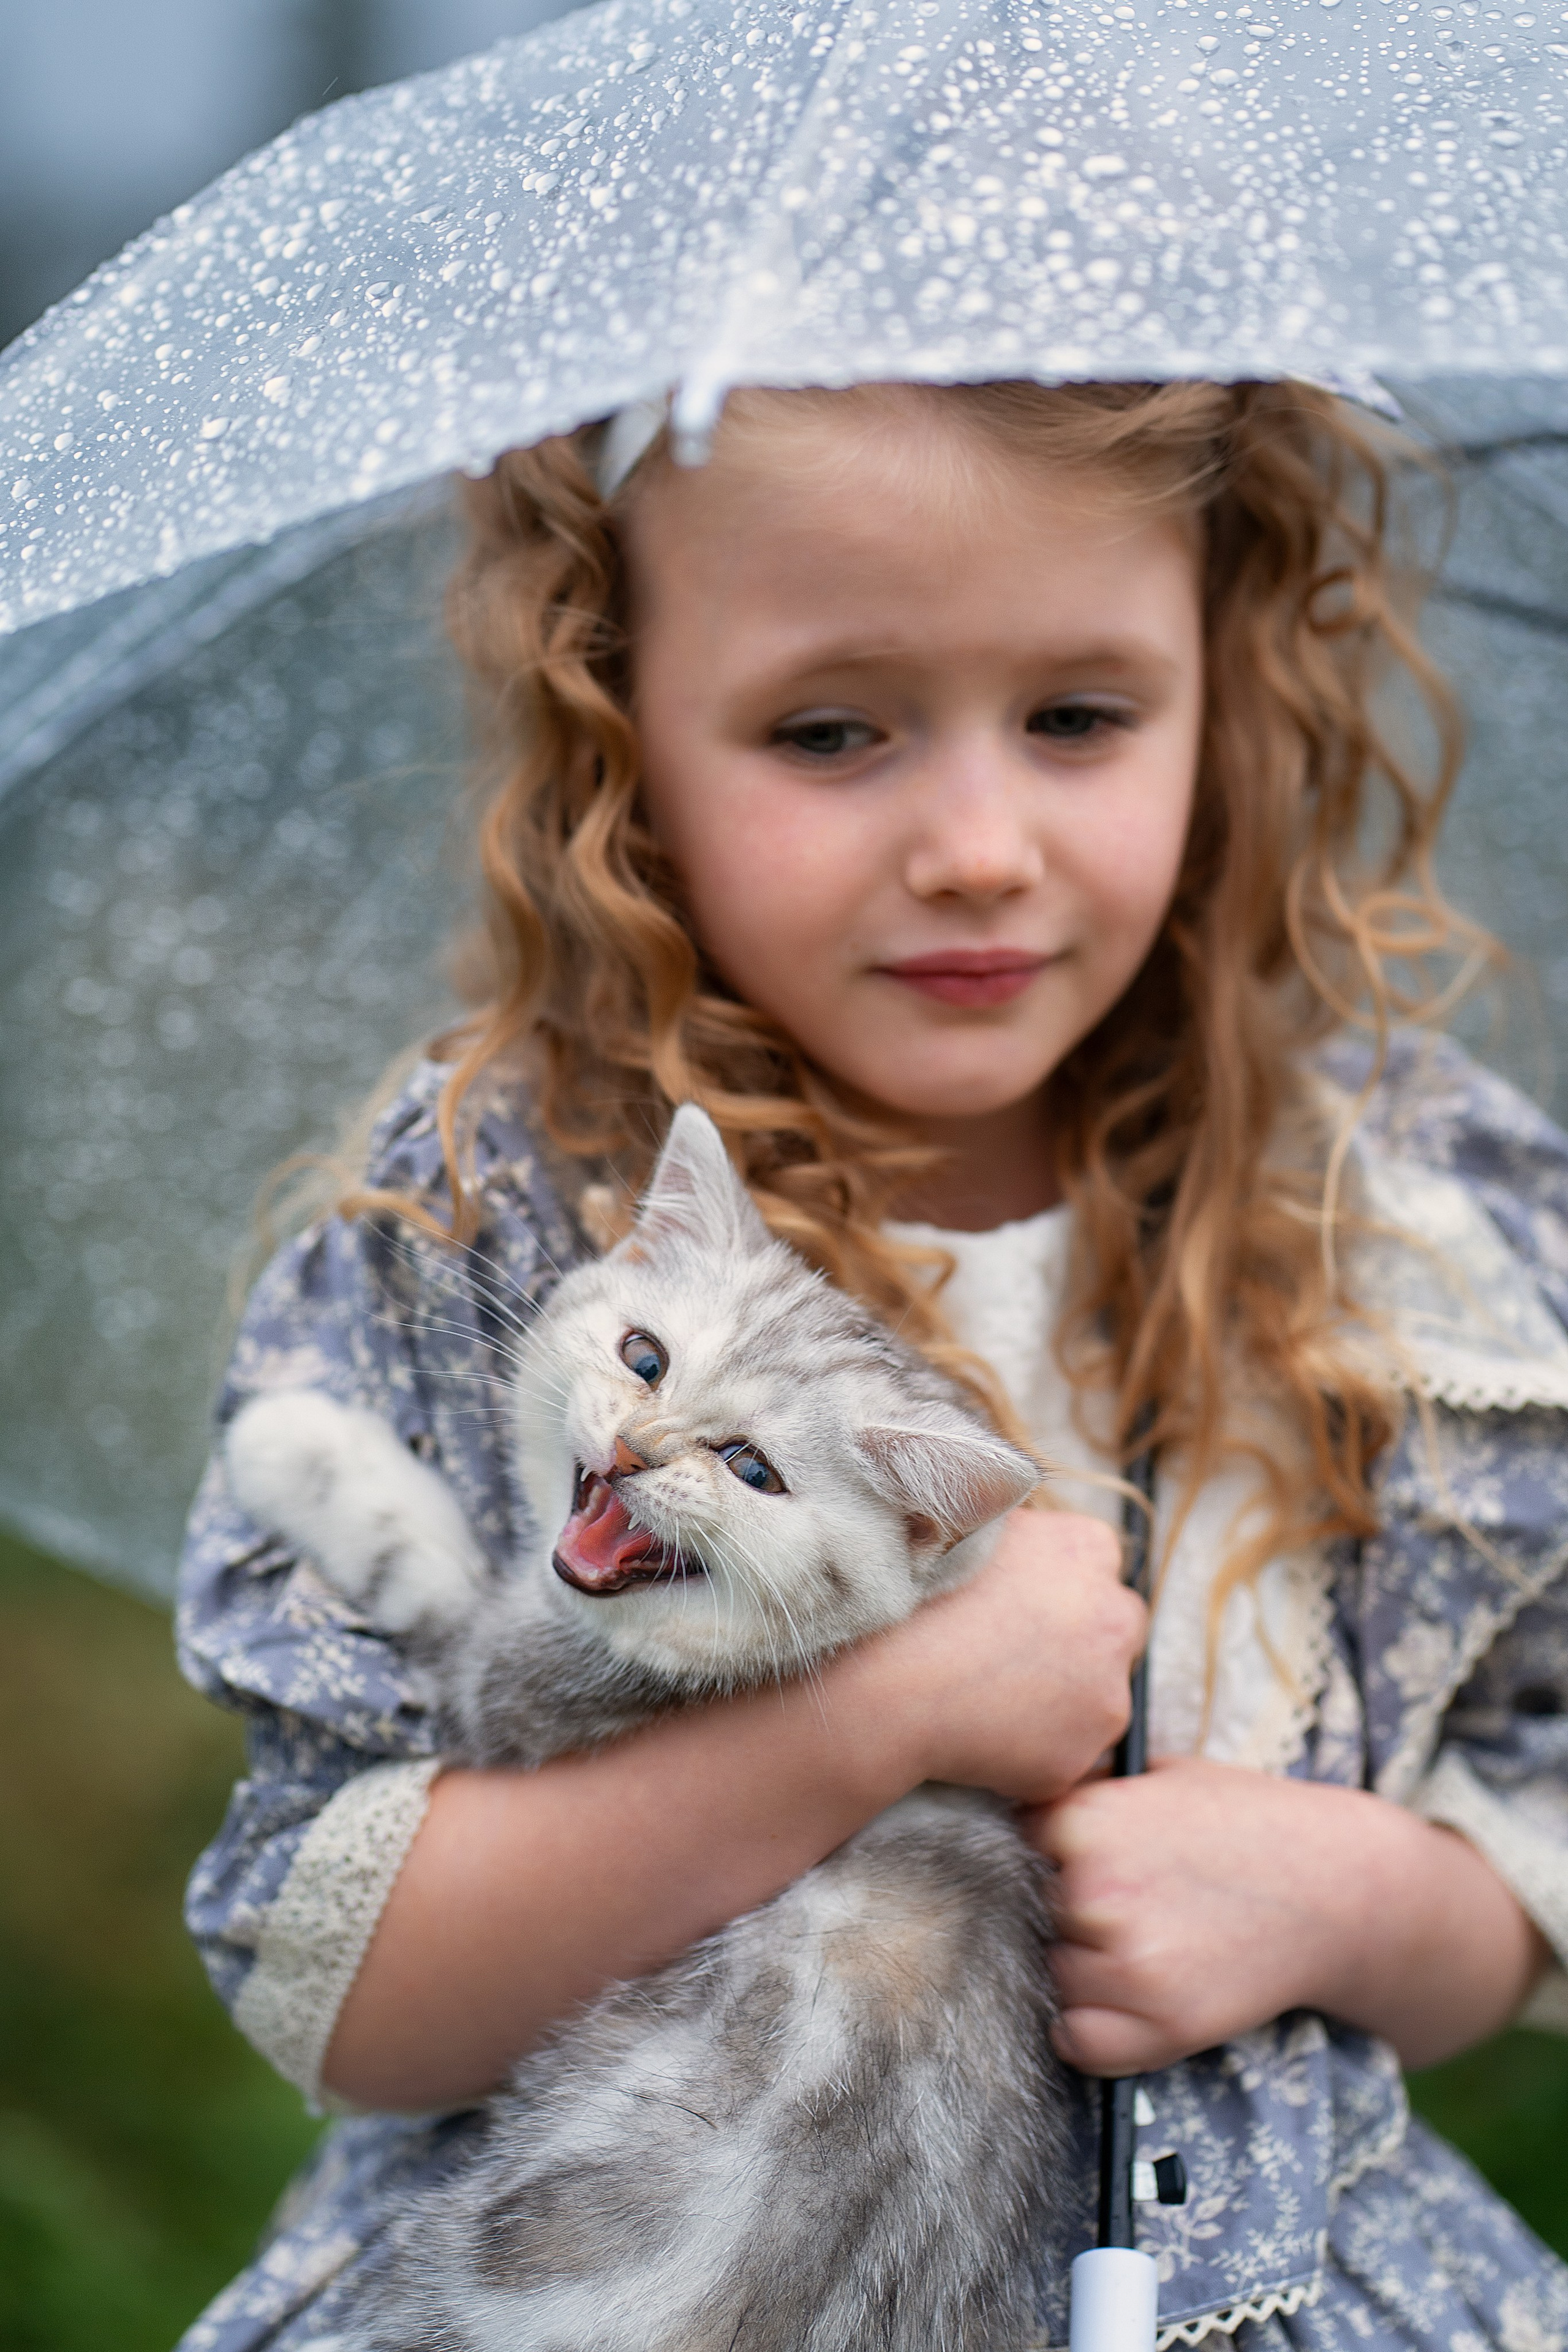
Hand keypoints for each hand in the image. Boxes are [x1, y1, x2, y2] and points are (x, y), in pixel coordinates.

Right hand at [853, 1507, 1145, 1805]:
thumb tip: (1020, 1526)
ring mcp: (1107, 1690)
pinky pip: (1070, 1749)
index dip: (1060, 1584)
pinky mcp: (1083, 1753)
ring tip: (992, 1695)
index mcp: (1087, 1548)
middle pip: (1116, 1625)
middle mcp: (1115, 1616)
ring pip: (1099, 1693)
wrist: (891, 1684)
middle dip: (1083, 1639)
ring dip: (1064, 1697)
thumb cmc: (919, 1596)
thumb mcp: (970, 1527)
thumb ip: (1015, 1529)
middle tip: (1018, 1651)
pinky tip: (987, 1733)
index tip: (1024, 1601)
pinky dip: (1040, 1746)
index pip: (1099, 1562)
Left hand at [1028, 1756, 1551, 2074]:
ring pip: (1051, 1975)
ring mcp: (1127, 1967)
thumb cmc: (1245, 1819)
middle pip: (1027, 1912)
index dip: (1043, 1848)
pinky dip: (1092, 2026)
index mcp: (1087, 1821)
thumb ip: (1082, 1790)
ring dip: (1079, 1965)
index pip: (1013, 1843)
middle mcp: (1095, 1895)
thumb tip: (1007, 1791)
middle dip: (1060, 1907)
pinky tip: (1132, 1991)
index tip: (1074, 1851)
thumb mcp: (1156, 1775)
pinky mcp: (1161, 2027)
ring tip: (1143, 1937)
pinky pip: (1077, 2039)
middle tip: (1123, 1897)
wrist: (1339, 1888)